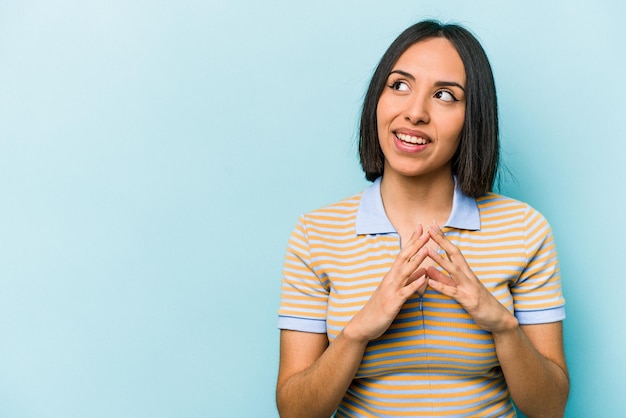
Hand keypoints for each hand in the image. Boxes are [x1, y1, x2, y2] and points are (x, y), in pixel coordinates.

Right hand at [344, 225, 429, 342]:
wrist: (363, 325)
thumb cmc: (379, 309)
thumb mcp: (396, 292)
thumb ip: (409, 281)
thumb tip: (423, 271)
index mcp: (392, 276)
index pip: (403, 254)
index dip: (412, 241)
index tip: (421, 228)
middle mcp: (390, 279)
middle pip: (404, 257)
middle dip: (416, 244)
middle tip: (426, 230)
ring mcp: (391, 290)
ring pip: (405, 272)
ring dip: (417, 260)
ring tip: (427, 249)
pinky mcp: (392, 303)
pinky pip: (405, 292)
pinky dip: (415, 283)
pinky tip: (424, 277)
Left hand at [425, 222, 516, 333]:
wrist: (499, 320)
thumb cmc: (478, 302)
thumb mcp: (459, 288)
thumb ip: (444, 279)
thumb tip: (428, 268)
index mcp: (465, 272)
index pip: (453, 251)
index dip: (443, 238)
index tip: (432, 226)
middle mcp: (468, 276)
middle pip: (454, 254)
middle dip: (441, 241)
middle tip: (429, 228)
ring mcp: (469, 287)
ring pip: (453, 270)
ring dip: (440, 260)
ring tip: (427, 250)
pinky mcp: (468, 300)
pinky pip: (453, 292)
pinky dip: (441, 286)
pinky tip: (429, 282)